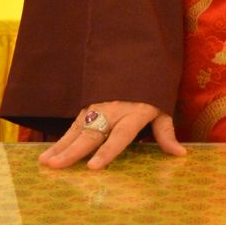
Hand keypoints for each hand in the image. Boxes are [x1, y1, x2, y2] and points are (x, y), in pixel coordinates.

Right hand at [38, 101, 186, 169]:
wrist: (138, 57)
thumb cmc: (151, 90)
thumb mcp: (162, 108)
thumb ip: (166, 133)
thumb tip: (181, 155)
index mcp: (133, 114)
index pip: (120, 136)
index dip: (107, 152)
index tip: (93, 167)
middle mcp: (113, 111)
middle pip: (92, 134)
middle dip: (72, 151)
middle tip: (56, 166)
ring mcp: (98, 106)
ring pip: (77, 129)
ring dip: (60, 146)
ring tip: (45, 162)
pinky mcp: (88, 104)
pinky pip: (73, 124)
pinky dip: (60, 140)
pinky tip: (46, 154)